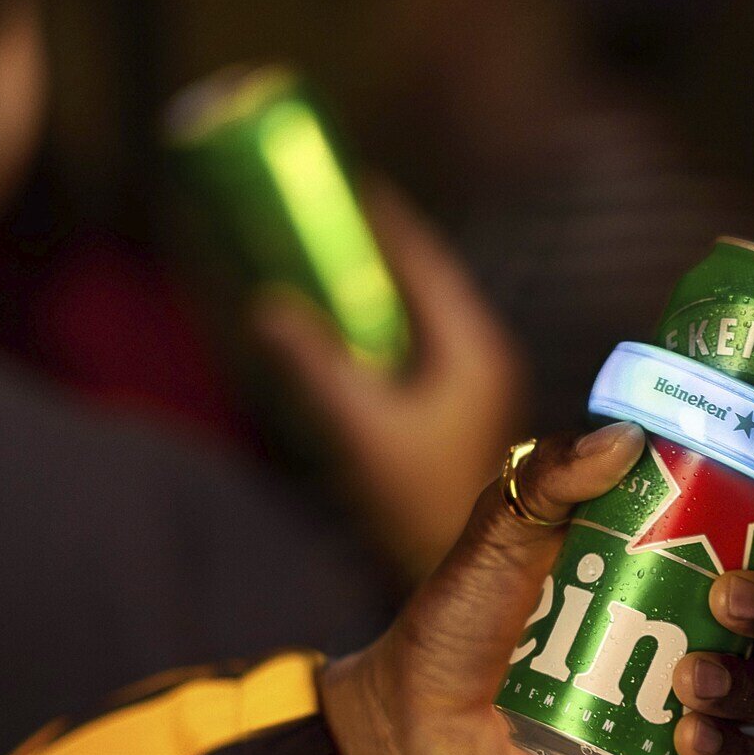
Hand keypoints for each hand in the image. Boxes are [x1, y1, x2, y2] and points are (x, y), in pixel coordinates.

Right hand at [253, 181, 526, 579]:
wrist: (463, 572)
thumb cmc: (416, 503)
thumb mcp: (357, 425)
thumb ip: (313, 361)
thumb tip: (267, 307)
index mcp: (473, 349)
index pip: (427, 264)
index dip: (388, 222)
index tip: (354, 182)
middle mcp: (486, 358)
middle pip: (429, 284)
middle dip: (382, 249)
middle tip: (335, 212)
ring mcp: (479, 385)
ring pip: (427, 317)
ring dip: (385, 289)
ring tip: (339, 254)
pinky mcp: (463, 411)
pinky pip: (424, 347)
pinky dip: (388, 327)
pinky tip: (356, 325)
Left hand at [319, 424, 753, 754]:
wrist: (418, 711)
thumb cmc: (468, 608)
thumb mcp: (505, 526)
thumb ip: (556, 474)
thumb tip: (624, 436)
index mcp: (691, 559)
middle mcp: (712, 629)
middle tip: (729, 598)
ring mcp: (700, 702)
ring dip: (752, 685)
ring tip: (689, 680)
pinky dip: (728, 753)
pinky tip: (689, 740)